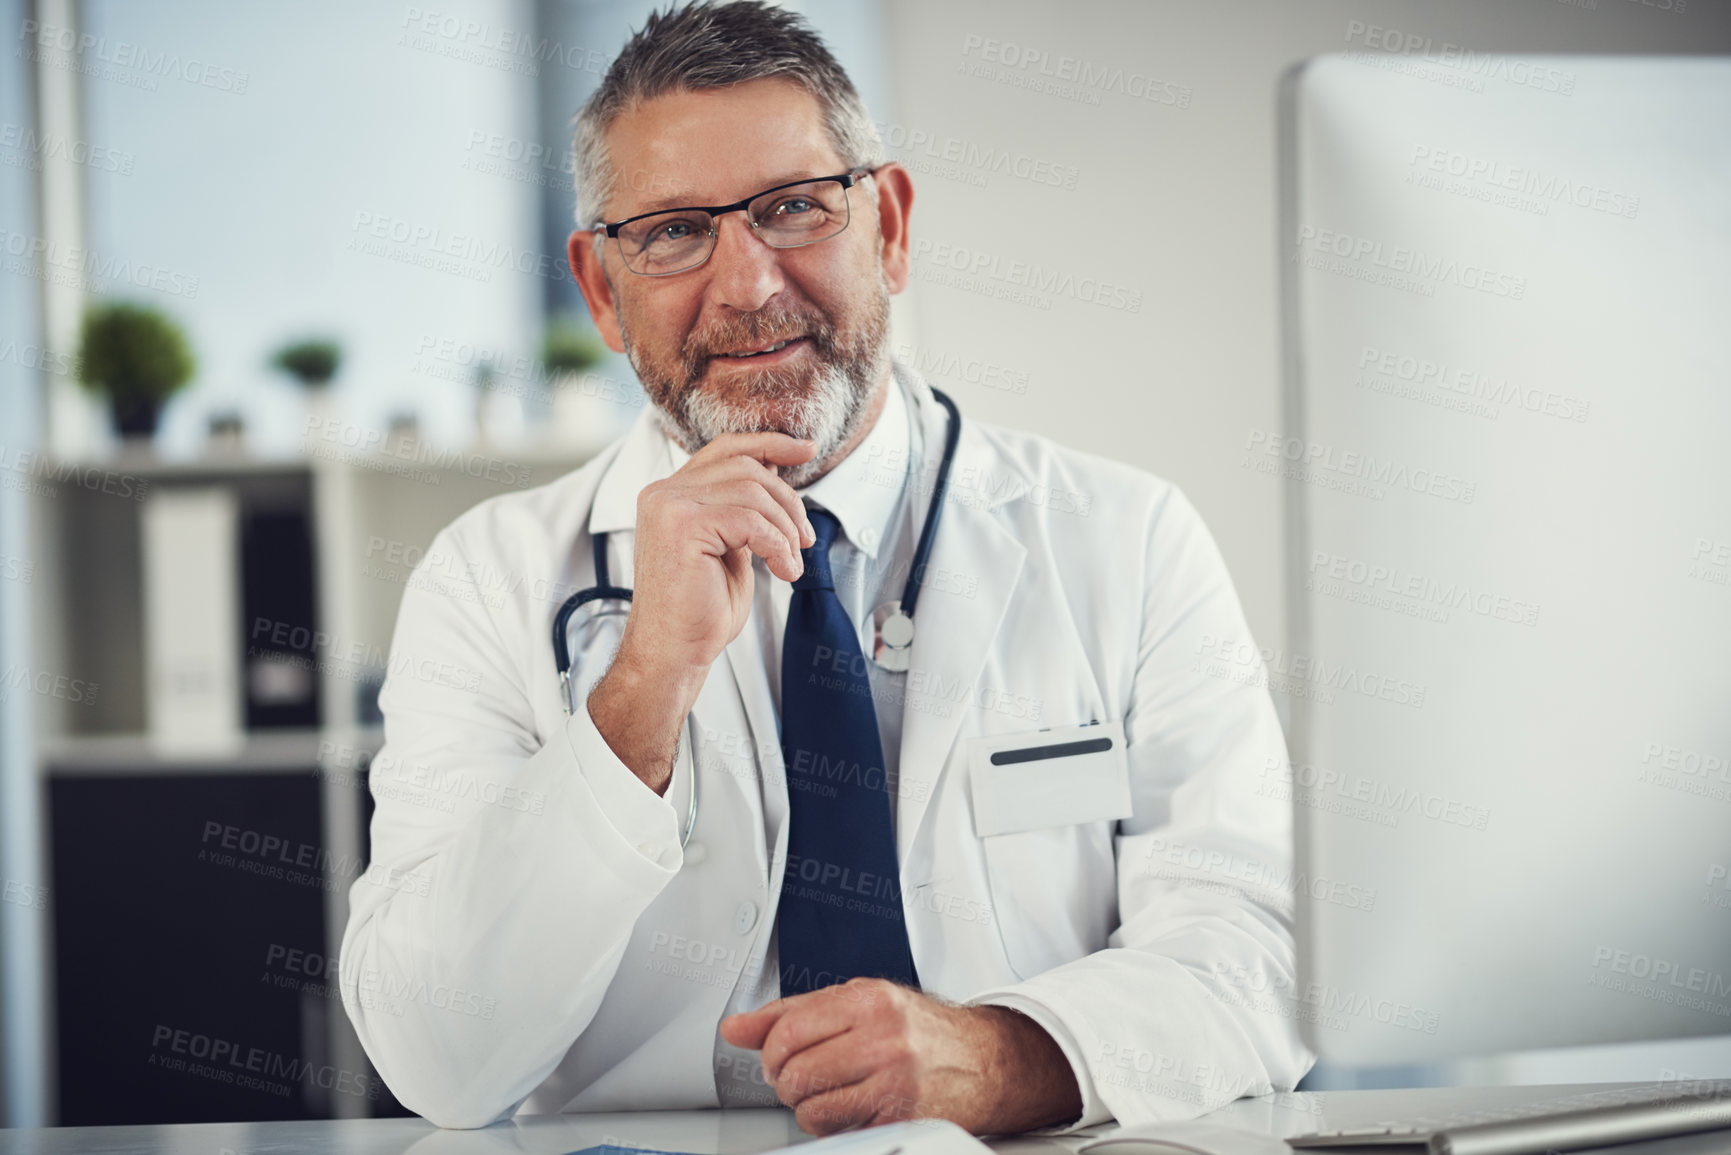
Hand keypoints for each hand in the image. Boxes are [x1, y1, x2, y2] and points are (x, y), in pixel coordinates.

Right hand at [589, 433, 816, 792]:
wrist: (672, 654)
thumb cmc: (699, 612)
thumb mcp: (730, 548)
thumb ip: (743, 510)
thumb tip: (776, 473)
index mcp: (670, 494)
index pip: (725, 449)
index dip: (769, 443)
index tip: (806, 449)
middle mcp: (663, 492)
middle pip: (745, 465)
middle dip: (787, 499)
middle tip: (804, 537)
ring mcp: (668, 506)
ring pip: (752, 490)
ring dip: (785, 528)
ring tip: (791, 561)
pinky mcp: (682, 526)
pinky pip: (750, 519)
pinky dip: (777, 545)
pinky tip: (782, 571)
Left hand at [719, 979, 1081, 1135]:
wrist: (983, 1060)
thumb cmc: (918, 1029)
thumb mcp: (858, 1001)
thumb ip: (792, 1012)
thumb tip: (735, 1028)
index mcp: (867, 999)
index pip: (787, 1028)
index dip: (770, 1051)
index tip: (775, 1057)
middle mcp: (882, 1035)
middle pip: (794, 1070)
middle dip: (786, 1081)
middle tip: (799, 1077)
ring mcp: (894, 1078)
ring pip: (810, 1106)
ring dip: (808, 1106)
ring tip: (826, 1093)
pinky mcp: (901, 1116)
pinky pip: (838, 1129)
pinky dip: (833, 1124)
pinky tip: (850, 1108)